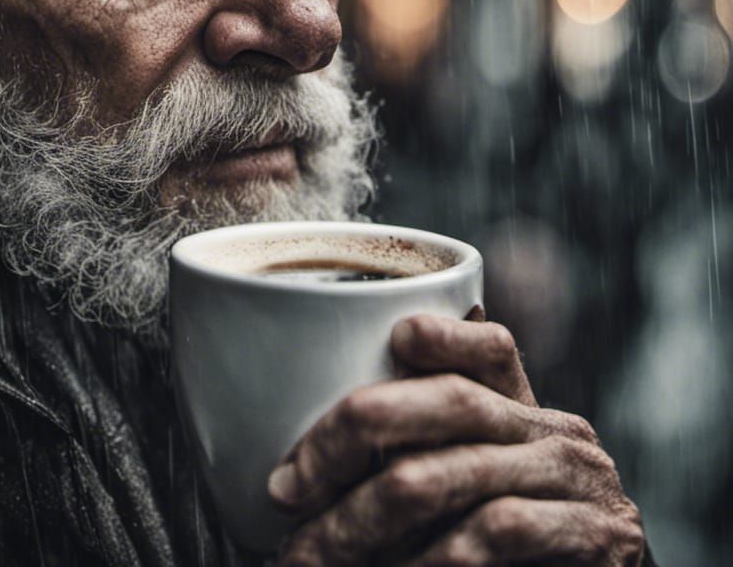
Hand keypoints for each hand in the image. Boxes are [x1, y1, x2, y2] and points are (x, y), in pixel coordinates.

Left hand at [268, 310, 644, 565]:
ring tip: (309, 554)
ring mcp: (579, 482)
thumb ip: (420, 456)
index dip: (443, 334)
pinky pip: (495, 529)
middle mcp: (555, 432)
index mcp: (521, 409)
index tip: (394, 339)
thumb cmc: (511, 556)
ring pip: (455, 472)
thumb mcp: (467, 493)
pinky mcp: (595, 535)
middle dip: (352, 436)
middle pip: (452, 399)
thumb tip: (298, 470)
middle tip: (285, 488)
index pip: (489, 345)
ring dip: (364, 520)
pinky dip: (430, 558)